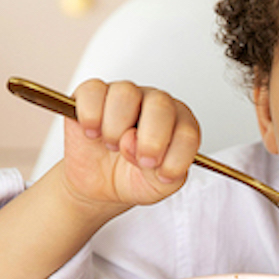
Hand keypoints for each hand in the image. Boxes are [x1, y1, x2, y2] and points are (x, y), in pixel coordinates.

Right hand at [60, 79, 200, 210]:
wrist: (99, 184)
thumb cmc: (134, 178)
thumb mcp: (157, 187)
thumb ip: (163, 173)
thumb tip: (139, 148)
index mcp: (179, 125)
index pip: (187, 131)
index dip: (176, 155)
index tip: (162, 174)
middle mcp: (155, 105)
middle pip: (160, 104)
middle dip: (151, 139)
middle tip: (140, 160)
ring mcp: (125, 96)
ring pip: (126, 93)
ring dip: (116, 128)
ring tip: (112, 145)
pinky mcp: (92, 94)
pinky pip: (93, 91)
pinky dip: (91, 116)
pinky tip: (92, 133)